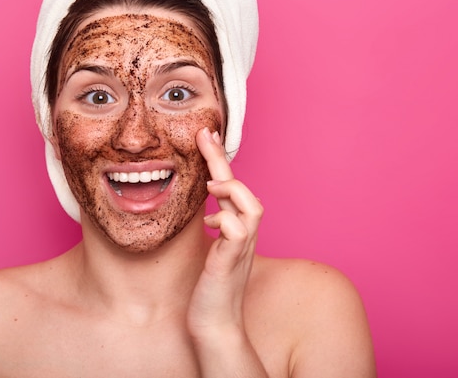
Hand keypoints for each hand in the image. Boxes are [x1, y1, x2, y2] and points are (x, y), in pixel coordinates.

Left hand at [187, 127, 263, 339]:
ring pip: (251, 208)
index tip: (207, 135)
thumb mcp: (211, 249)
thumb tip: (206, 209)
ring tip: (211, 185)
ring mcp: (240, 249)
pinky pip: (237, 233)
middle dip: (223, 159)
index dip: (220, 160)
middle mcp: (244, 235)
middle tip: (206, 134)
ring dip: (232, 190)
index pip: (231, 187)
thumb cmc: (210, 287)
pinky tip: (209, 221)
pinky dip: (224, 219)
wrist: (215, 323)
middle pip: (243, 189)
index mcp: (237, 228)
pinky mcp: (230, 263)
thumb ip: (213, 227)